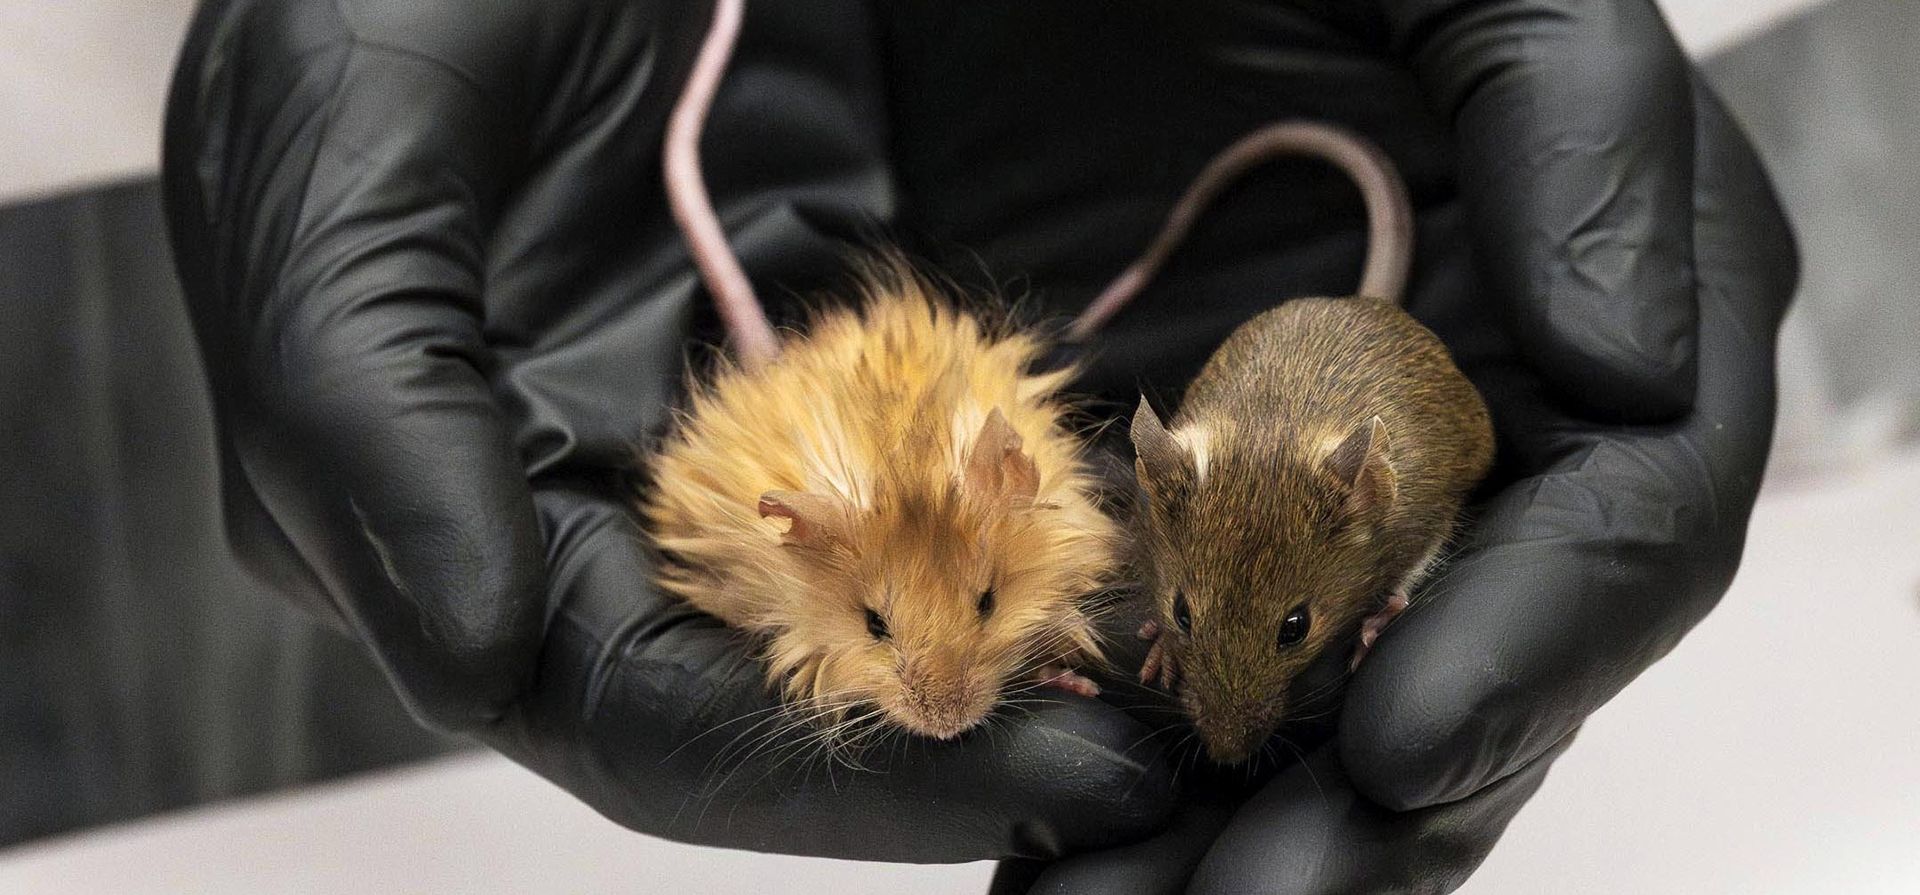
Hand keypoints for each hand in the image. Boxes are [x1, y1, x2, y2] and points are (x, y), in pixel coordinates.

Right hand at [161, 0, 1171, 859]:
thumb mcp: (355, 160)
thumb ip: (374, 415)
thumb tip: (472, 654)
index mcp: (458, 495)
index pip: (639, 709)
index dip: (817, 772)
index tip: (1001, 772)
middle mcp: (597, 489)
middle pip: (772, 682)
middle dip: (940, 727)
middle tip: (1116, 756)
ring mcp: (721, 420)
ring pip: (867, 592)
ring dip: (1001, 637)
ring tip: (1139, 678)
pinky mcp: (816, 343)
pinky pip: (927, 456)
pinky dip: (1017, 504)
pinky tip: (1109, 524)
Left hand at [874, 1, 1795, 889]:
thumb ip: (1584, 113)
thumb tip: (1633, 374)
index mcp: (1556, 299)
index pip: (1615, 516)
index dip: (1534, 646)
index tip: (1402, 749)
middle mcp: (1449, 405)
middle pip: (1468, 656)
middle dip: (1377, 812)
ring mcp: (1304, 459)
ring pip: (1321, 695)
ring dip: (1245, 830)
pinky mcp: (1159, 478)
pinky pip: (1179, 652)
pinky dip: (1135, 757)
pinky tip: (1069, 834)